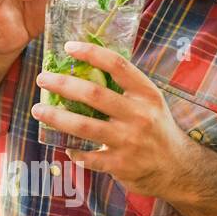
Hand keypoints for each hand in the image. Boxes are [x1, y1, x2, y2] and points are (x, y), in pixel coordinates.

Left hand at [31, 39, 197, 198]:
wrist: (178, 168)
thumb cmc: (156, 128)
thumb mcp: (149, 102)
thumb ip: (124, 87)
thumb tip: (85, 65)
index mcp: (147, 94)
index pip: (118, 65)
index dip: (92, 53)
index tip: (69, 46)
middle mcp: (139, 115)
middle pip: (94, 94)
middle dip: (63, 84)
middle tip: (42, 78)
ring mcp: (129, 141)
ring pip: (84, 126)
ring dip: (56, 117)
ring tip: (37, 109)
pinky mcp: (121, 165)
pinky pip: (88, 157)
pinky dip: (73, 151)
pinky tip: (65, 146)